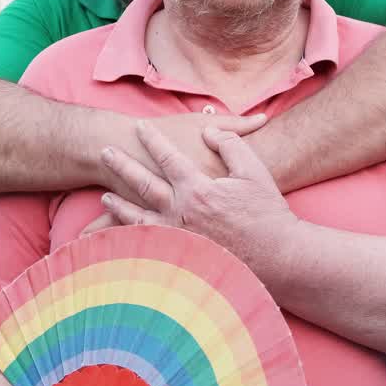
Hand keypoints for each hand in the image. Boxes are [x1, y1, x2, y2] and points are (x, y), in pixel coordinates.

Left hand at [98, 121, 299, 263]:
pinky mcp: (181, 258)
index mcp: (197, 190)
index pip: (167, 157)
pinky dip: (130, 239)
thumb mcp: (253, 170)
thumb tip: (207, 132)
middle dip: (122, 165)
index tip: (139, 126)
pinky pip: (148, 246)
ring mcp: (178, 238)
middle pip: (142, 184)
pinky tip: (120, 235)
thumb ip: (229, 144)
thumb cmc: (268, 214)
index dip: (152, 139)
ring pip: (138, 219)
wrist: (280, 259)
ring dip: (119, 205)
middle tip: (104, 152)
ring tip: (105, 196)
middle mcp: (181, 213)